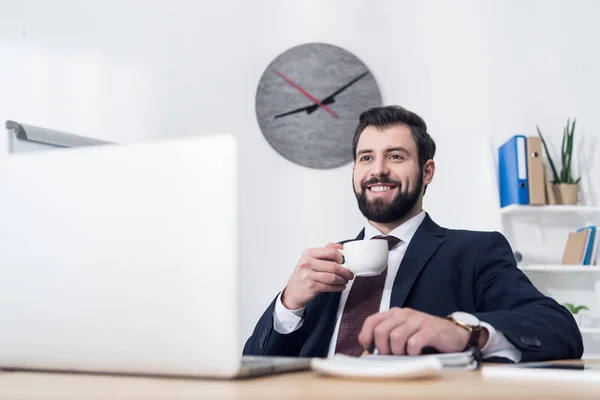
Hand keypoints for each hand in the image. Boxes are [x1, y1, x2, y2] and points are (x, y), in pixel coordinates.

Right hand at [281, 243, 353, 309]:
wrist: (293, 292)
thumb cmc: (303, 275)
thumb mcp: (311, 260)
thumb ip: (325, 251)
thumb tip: (339, 246)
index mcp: (308, 253)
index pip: (330, 251)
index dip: (340, 257)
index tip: (344, 261)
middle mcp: (307, 263)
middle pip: (333, 266)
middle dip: (345, 271)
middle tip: (349, 274)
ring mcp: (308, 275)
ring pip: (333, 277)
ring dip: (343, 280)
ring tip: (345, 280)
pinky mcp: (311, 286)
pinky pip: (330, 287)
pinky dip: (338, 287)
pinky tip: (340, 286)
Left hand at [358, 307, 488, 354]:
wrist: (454, 333)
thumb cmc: (425, 335)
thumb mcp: (404, 331)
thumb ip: (387, 335)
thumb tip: (370, 349)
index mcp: (395, 313)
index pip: (371, 321)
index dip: (366, 337)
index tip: (371, 349)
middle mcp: (404, 314)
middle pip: (381, 331)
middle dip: (383, 348)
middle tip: (391, 355)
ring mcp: (418, 320)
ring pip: (395, 337)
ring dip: (397, 352)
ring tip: (404, 355)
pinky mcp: (430, 330)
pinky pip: (413, 343)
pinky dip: (411, 352)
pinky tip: (416, 353)